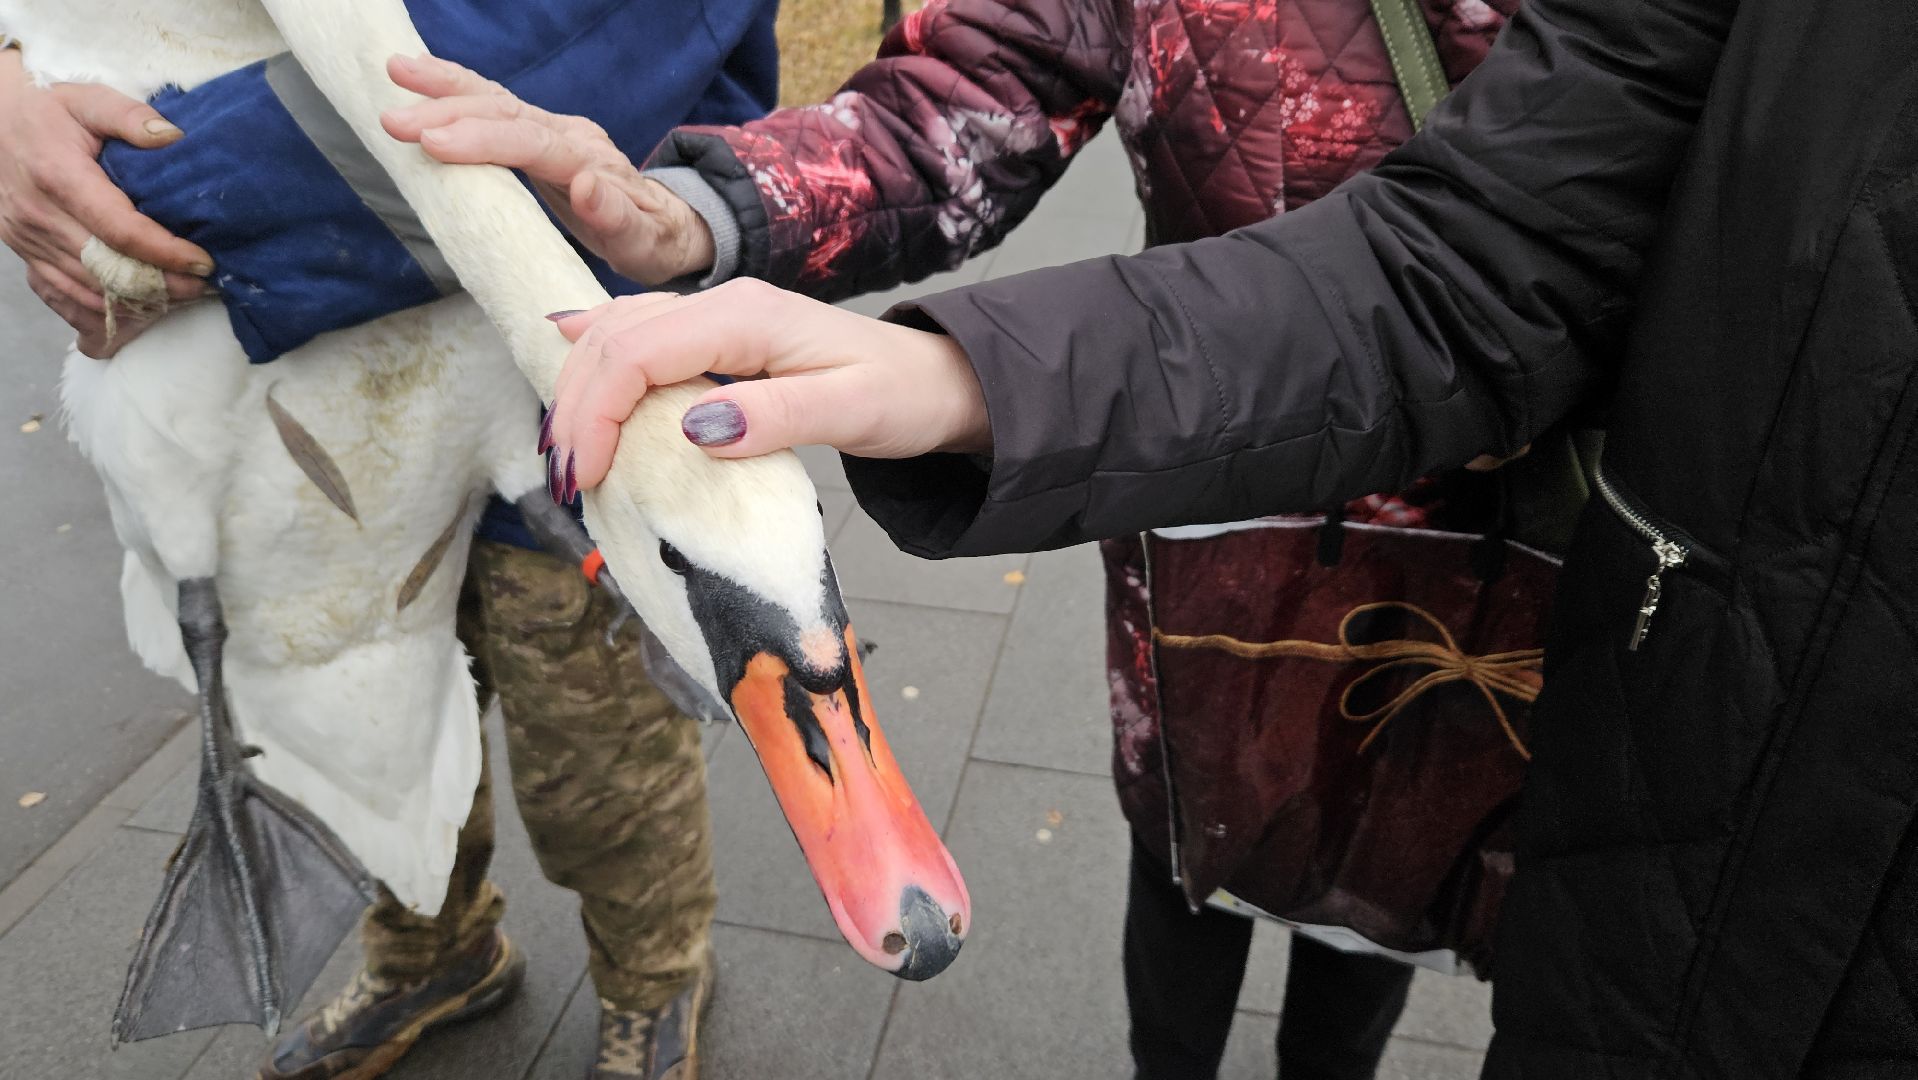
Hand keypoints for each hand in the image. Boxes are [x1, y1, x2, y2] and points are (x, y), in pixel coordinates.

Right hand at [0, 48, 212, 356]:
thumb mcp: (87, 99)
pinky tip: (138, 305)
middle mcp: (39, 215)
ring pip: (87, 289)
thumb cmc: (45, 110)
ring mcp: (27, 239)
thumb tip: (173, 136)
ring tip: (180, 296)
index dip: (165, 252)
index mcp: (58, 177)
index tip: (203, 262)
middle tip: (202, 285)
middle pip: (108, 268)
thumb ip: (130, 115)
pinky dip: (103, 308)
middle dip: (161, 284)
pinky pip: (63, 295)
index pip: (120, 230)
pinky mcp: (24, 252)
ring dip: (135, 300)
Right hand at [381, 54, 714, 285]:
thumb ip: (617, 217)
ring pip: (495, 100)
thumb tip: (587, 186)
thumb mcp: (642, 241)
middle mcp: (569, 136)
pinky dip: (457, 90)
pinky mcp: (538, 134)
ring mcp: (553, 130)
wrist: (665, 227)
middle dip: (449, 113)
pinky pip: (493, 106)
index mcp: (589, 160)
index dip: (483, 141)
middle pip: (506, 115)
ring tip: (397, 71)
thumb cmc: (650, 240)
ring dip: (445, 87)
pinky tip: (420, 76)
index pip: (531, 143)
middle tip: (396, 122)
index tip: (434, 144)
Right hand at [545, 280, 990, 492]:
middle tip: (566, 476)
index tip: (588, 476)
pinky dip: (602, 360)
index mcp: (747, 317)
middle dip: (576, 404)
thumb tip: (697, 429)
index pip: (639, 354)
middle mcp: (724, 304)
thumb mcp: (850, 412)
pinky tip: (571, 361)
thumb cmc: (899, 396)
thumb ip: (775, 418)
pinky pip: (641, 334)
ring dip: (581, 383)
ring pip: (619, 331)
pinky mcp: (718, 332)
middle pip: (615, 338)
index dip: (598, 412)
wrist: (934, 379)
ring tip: (565, 447)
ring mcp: (719, 313)